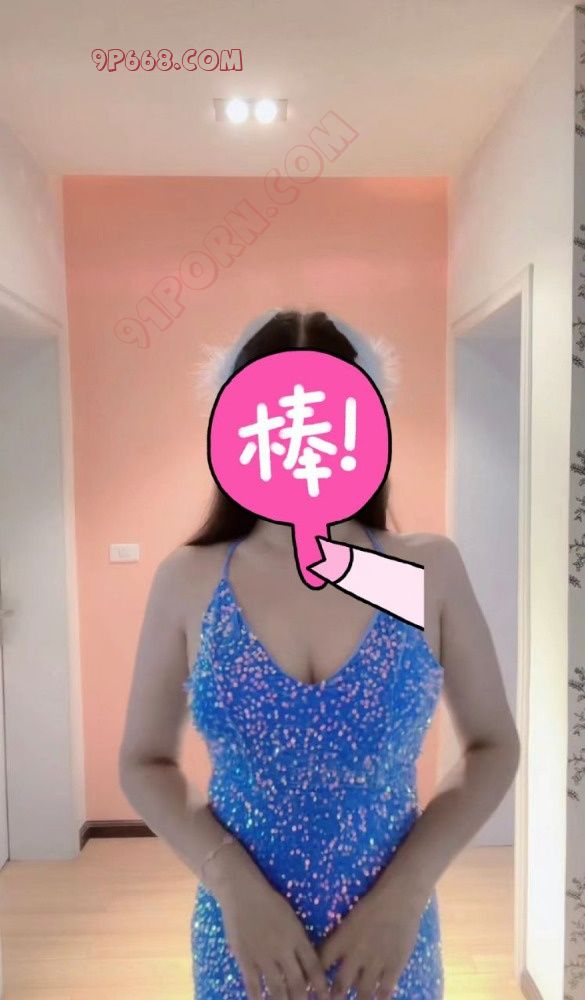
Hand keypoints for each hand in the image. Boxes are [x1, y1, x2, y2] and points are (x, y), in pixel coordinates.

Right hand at [213, 862, 330, 999]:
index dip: (320, 986)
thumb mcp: (291, 917)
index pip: (314, 967)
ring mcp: (263, 956)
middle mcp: (282, 949)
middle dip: (303, 999)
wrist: (242, 892)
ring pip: (277, 988)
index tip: (325, 997)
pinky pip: (253, 985)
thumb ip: (298, 940)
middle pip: (297, 983)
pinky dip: (258, 998)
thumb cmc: (269, 901)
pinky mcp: (245, 959)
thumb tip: (308, 964)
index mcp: (296, 936)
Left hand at [316, 876, 429, 999]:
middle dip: (334, 997)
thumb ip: (342, 941)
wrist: (399, 898)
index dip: (314, 980)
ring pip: (362, 993)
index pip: (321, 964)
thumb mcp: (351, 920)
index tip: (311, 990)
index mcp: (342, 939)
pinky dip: (379, 998)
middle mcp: (355, 954)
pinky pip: (385, 991)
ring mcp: (375, 962)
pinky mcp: (394, 966)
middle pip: (340, 985)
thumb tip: (333, 960)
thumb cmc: (373, 904)